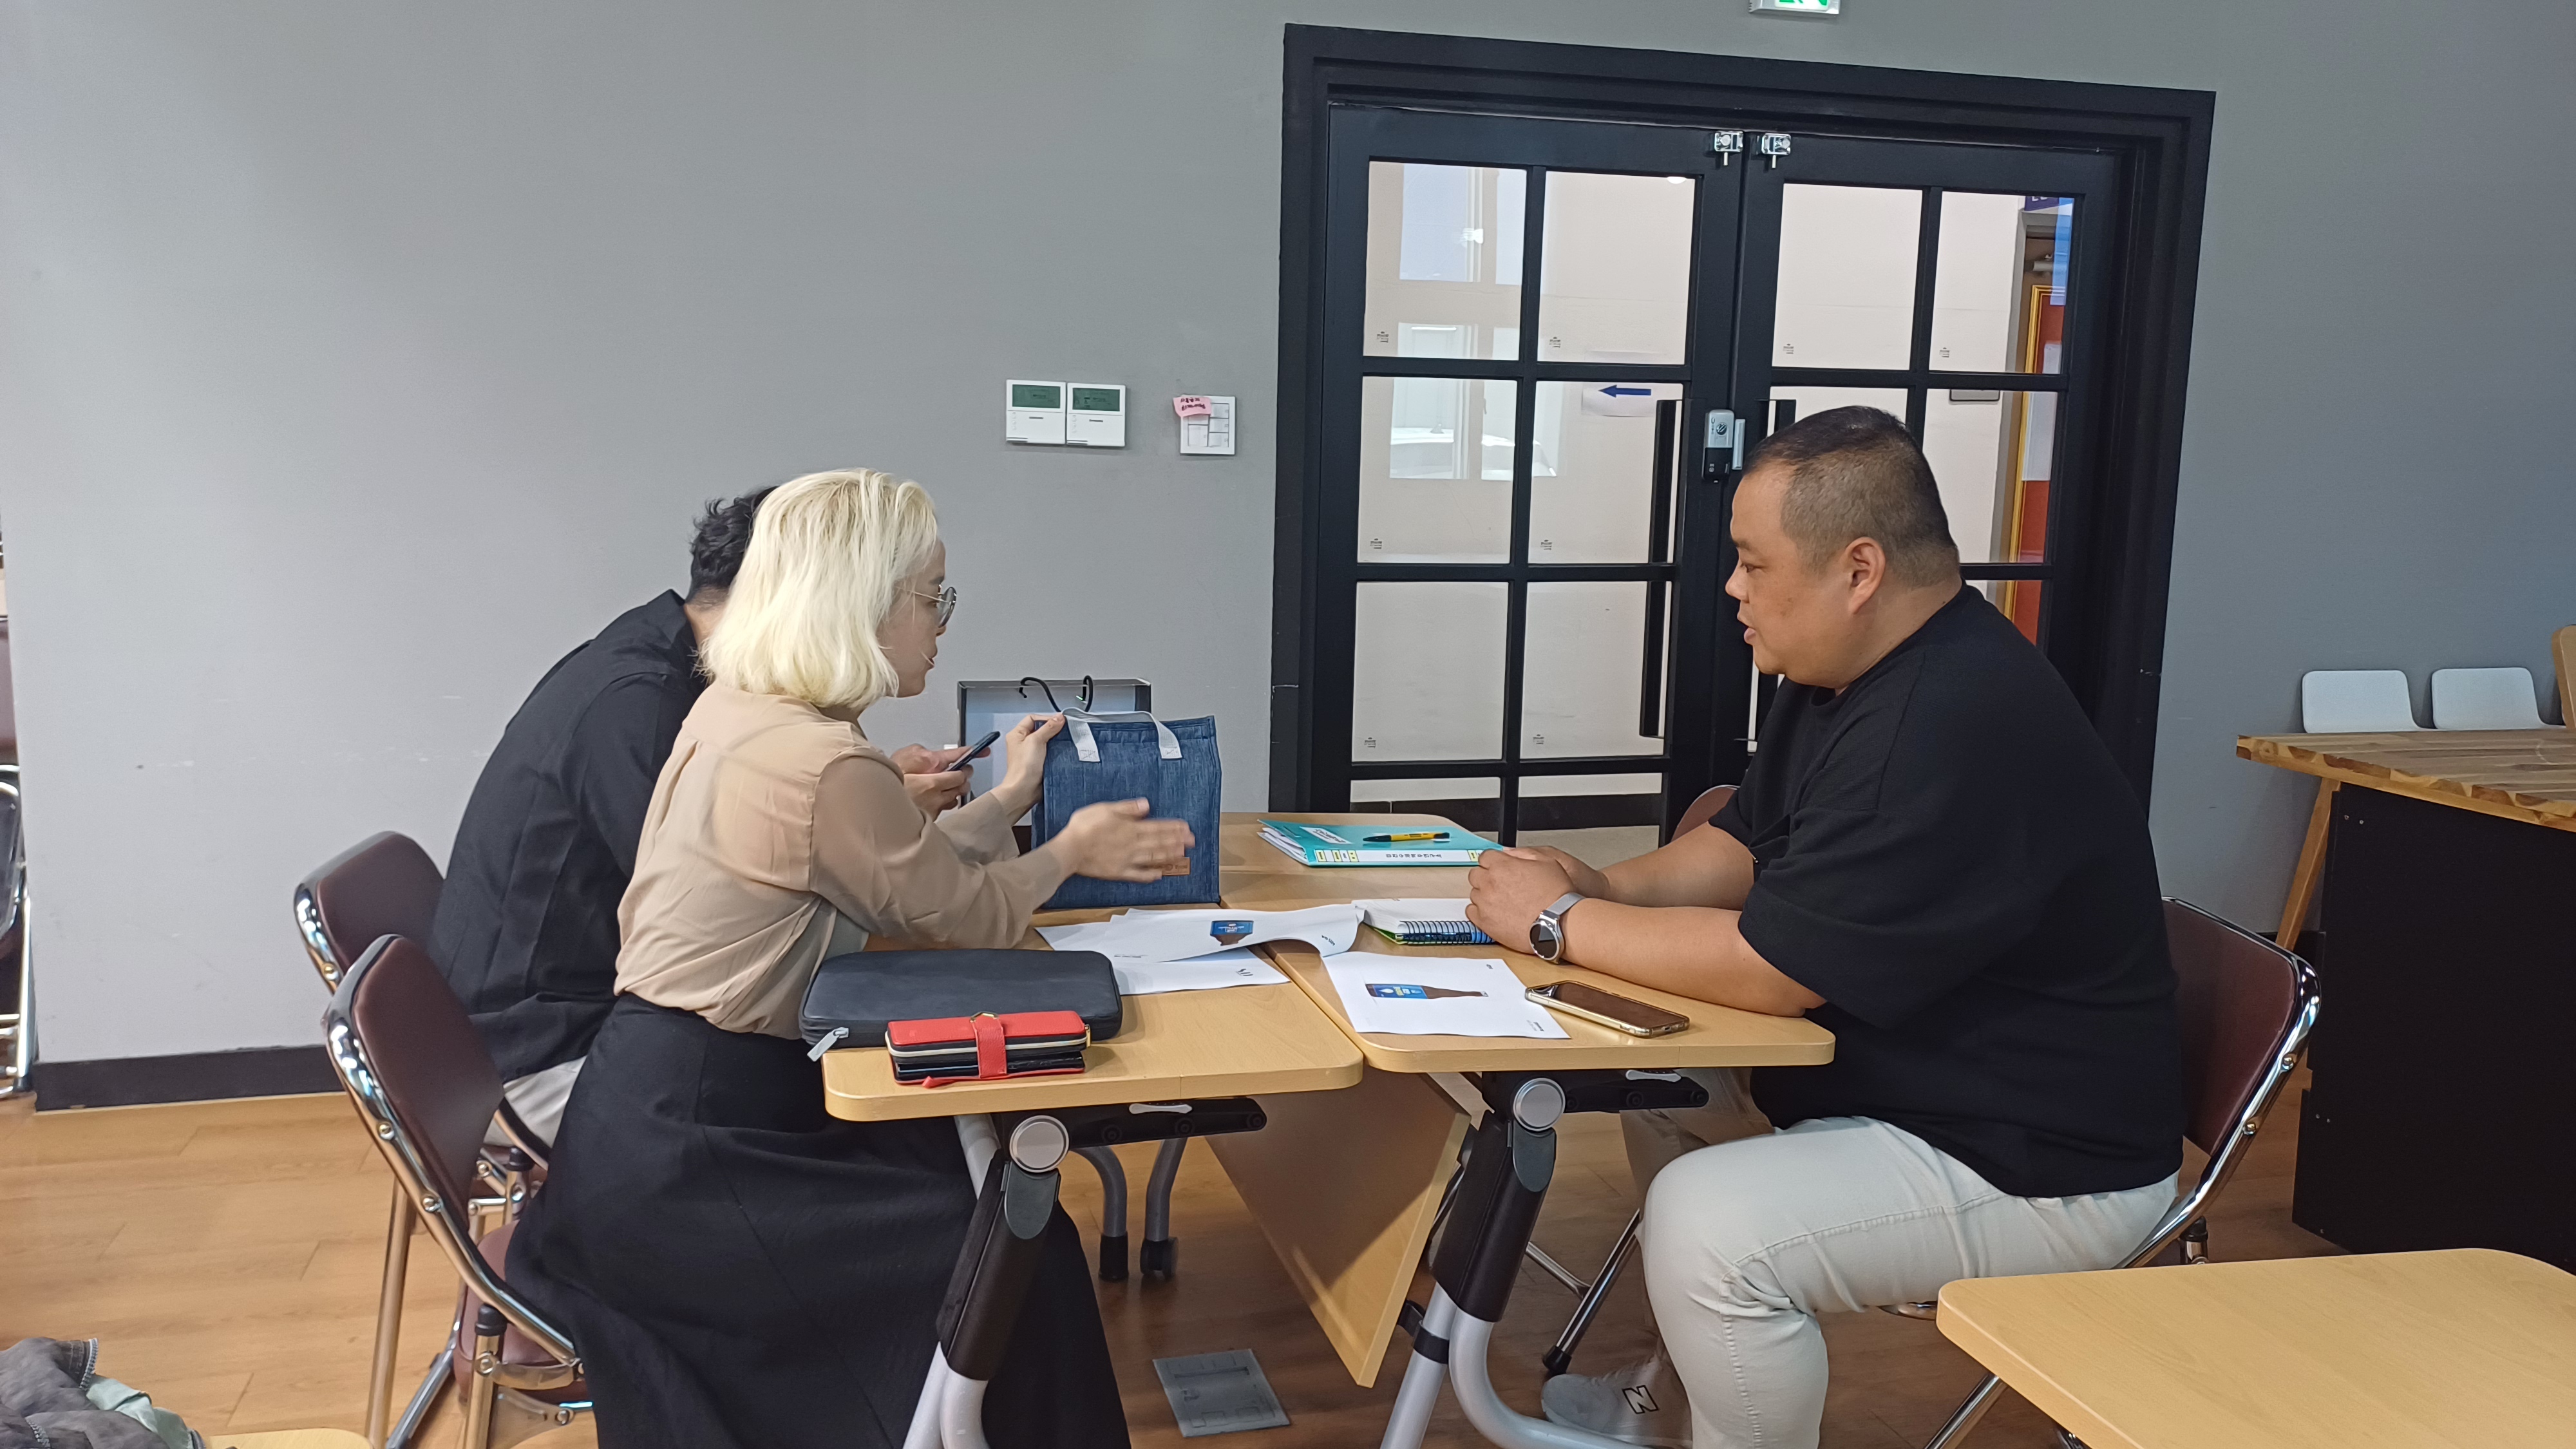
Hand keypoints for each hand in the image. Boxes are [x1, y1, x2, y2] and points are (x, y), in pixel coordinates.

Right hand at [891, 743, 970, 816]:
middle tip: (958, 770)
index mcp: (931, 783)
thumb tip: (932, 753)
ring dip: (954, 789)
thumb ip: (921, 755)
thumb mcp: (902, 759)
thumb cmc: (887, 782)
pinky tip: (935, 795)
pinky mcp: (929, 818)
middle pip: (962, 786)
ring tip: (946, 783)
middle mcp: (935, 798)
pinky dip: (944, 801)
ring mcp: (933, 809)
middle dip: (962, 777)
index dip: (966, 764)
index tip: (973, 758)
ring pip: (955, 797)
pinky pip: (944, 807)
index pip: (959, 774)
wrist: (878, 805)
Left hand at [992, 714, 1062, 812]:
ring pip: (1047, 741)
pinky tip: (1064, 750)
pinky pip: (1050, 752)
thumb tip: (1059, 717)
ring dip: (1056, 741)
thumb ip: (1049, 727)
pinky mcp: (1040, 762)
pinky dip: (1057, 750)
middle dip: (1053, 729)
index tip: (1060, 721)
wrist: (1025, 789)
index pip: (1033, 719)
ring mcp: (1032, 753)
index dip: (1046, 718)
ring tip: (1065, 740)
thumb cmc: (1024, 766)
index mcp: (1017, 734)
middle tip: (1065, 730)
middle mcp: (1023, 742)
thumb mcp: (1036, 741)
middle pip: (1041, 729)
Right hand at [1052, 798, 1195, 882]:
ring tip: (1182, 855)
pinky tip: (1159, 875)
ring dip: (1169, 856)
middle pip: (1159, 843)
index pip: (1157, 827)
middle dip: (1177, 841)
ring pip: (1153, 858)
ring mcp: (1127, 860)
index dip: (1173, 828)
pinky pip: (1138, 875)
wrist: (1070, 849)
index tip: (1186, 828)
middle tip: (1192, 842)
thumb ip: (1128, 808)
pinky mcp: (1118, 872)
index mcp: (1130, 828)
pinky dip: (1150, 875)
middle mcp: (1132, 845)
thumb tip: (1146, 805)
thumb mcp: (1105, 808)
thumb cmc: (1084, 827)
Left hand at [1467, 847, 1585, 954]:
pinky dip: (1480, 911)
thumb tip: (1509, 853)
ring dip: (1485, 894)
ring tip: (1503, 901)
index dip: (1494, 861)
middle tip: (1502, 884)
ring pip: (1475, 894)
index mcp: (1502, 866)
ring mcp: (1485, 904)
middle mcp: (1490, 883)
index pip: (1485, 857)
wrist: (1558, 923)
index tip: (1499, 867)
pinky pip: (1472, 912)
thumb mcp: (1547, 861)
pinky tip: (1495, 912)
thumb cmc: (1556, 896)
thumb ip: (1523, 853)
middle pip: (1476, 874)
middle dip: (1487, 877)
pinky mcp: (1485, 922)